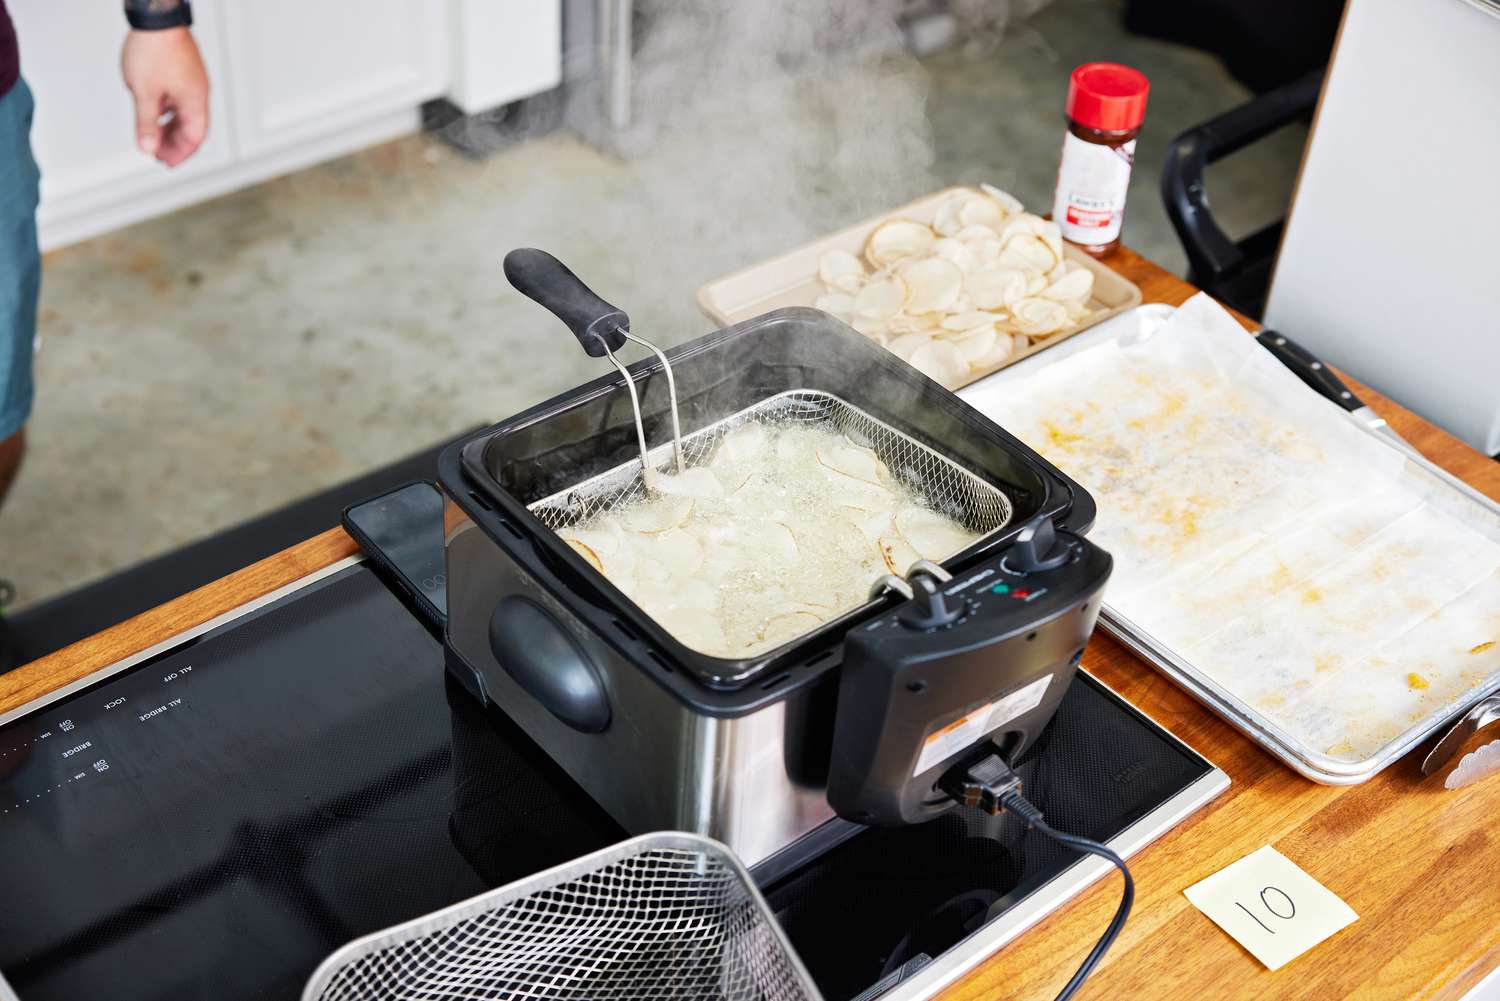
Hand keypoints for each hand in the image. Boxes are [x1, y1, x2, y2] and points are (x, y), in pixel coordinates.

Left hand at [121, 27, 209, 167]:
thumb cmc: (154, 50)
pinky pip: (179, 99)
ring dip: (170, 127)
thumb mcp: (145, 93)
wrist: (156, 19)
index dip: (181, 153)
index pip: (194, 137)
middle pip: (191, 127)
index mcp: (195, 101)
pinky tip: (155, 113)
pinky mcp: (183, 72)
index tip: (166, 162)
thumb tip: (147, 147)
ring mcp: (191, 81)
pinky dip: (168, 111)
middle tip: (158, 153)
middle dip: (174, 143)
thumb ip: (146, 123)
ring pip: (184, 113)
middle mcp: (198, 93)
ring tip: (154, 135)